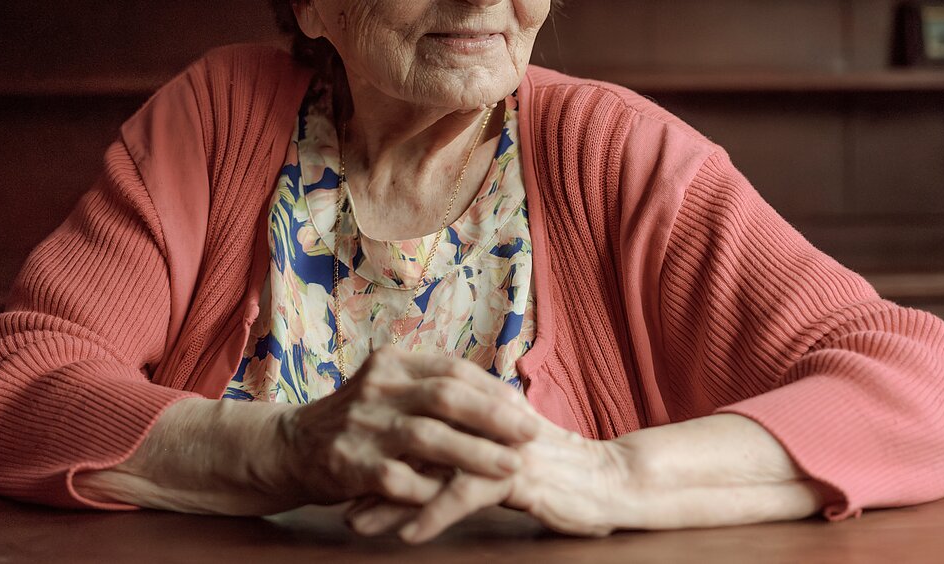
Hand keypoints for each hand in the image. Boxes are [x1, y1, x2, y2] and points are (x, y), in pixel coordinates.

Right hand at [280, 349, 539, 506]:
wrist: (290, 446)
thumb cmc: (357, 420)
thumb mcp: (389, 388)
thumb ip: (432, 388)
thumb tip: (502, 399)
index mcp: (391, 362)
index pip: (453, 368)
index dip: (492, 389)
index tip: (524, 406)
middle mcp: (377, 388)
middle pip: (446, 396)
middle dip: (495, 416)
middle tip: (531, 433)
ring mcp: (361, 426)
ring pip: (428, 437)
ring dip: (475, 453)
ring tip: (511, 466)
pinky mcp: (349, 464)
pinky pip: (400, 479)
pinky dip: (432, 489)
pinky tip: (458, 497)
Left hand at [348, 408, 826, 542]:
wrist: (614, 481)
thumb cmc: (556, 470)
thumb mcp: (502, 452)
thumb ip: (466, 443)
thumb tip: (422, 450)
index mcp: (477, 407)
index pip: (413, 417)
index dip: (374, 440)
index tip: (338, 462)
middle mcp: (483, 420)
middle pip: (410, 439)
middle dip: (367, 467)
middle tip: (329, 491)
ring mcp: (498, 444)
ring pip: (429, 466)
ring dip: (387, 497)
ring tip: (353, 522)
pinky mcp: (517, 474)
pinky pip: (464, 494)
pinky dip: (432, 514)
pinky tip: (406, 535)